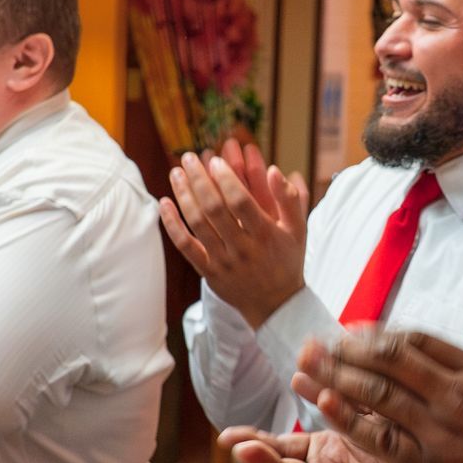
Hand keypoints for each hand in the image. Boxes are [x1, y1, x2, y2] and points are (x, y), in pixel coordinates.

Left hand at [159, 138, 309, 328]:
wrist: (275, 304)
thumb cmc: (286, 260)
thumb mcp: (297, 230)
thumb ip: (289, 199)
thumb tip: (275, 169)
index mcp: (265, 235)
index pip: (241, 201)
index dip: (225, 178)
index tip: (214, 160)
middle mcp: (242, 248)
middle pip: (214, 209)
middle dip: (199, 179)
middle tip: (189, 158)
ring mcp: (223, 261)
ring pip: (197, 224)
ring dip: (183, 195)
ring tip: (176, 172)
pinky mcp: (208, 272)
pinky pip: (185, 246)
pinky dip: (172, 224)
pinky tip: (164, 202)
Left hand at [291, 330, 462, 462]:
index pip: (417, 342)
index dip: (378, 334)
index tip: (352, 331)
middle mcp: (456, 394)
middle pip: (390, 360)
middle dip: (347, 349)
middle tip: (315, 344)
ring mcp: (443, 430)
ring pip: (378, 393)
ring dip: (336, 375)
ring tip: (306, 366)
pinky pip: (382, 438)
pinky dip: (349, 418)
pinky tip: (322, 404)